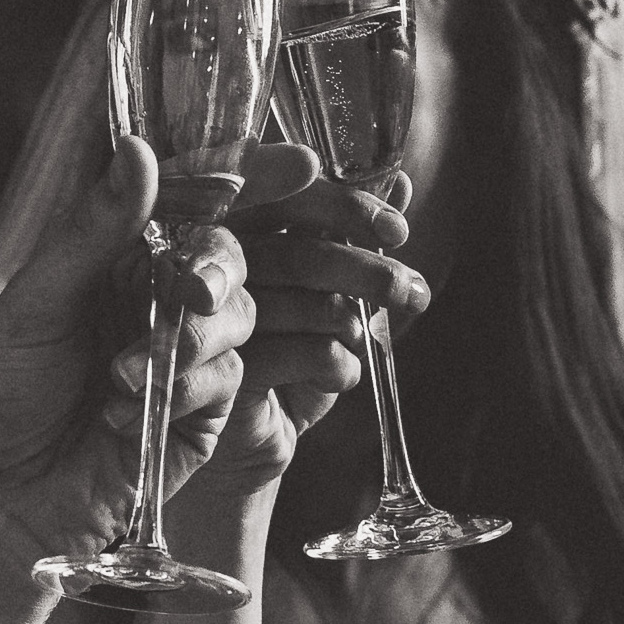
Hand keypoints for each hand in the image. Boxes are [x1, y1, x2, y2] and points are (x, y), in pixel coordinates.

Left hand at [0, 138, 303, 623]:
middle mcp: (154, 299)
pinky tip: (123, 417)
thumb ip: (95, 231)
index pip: (186, 202)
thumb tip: (139, 147)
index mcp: (113, 258)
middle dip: (218, 271)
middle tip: (192, 292)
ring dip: (189, 340)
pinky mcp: (203, 415)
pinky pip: (227, 381)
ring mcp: (184, 357)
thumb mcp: (35, 305)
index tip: (297, 163)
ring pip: (237, 319)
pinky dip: (186, 392)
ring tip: (121, 376)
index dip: (243, 179)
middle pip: (227, 259)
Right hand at [222, 171, 430, 446]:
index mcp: (230, 231)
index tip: (396, 228)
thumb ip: (349, 233)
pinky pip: (309, 354)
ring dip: (355, 328)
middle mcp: (209, 269)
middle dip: (367, 273)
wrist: (245, 438)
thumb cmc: (280, 354)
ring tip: (357, 344)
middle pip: (300, 254)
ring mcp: (210, 322)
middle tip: (413, 292)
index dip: (342, 206)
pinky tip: (333, 377)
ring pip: (311, 307)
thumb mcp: (321, 290)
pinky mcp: (225, 371)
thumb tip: (402, 184)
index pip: (284, 201)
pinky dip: (340, 368)